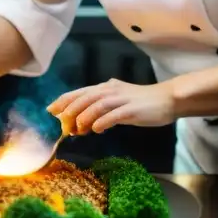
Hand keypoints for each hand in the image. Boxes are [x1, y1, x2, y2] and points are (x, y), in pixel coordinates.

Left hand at [47, 78, 176, 134]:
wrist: (167, 99)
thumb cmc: (141, 103)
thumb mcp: (117, 103)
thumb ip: (100, 110)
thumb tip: (81, 124)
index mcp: (106, 87)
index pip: (80, 92)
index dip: (64, 100)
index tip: (50, 110)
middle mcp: (112, 90)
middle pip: (85, 97)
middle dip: (70, 109)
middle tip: (60, 123)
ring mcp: (122, 99)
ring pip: (97, 104)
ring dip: (84, 117)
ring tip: (76, 129)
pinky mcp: (132, 109)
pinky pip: (114, 115)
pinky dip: (103, 122)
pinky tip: (97, 130)